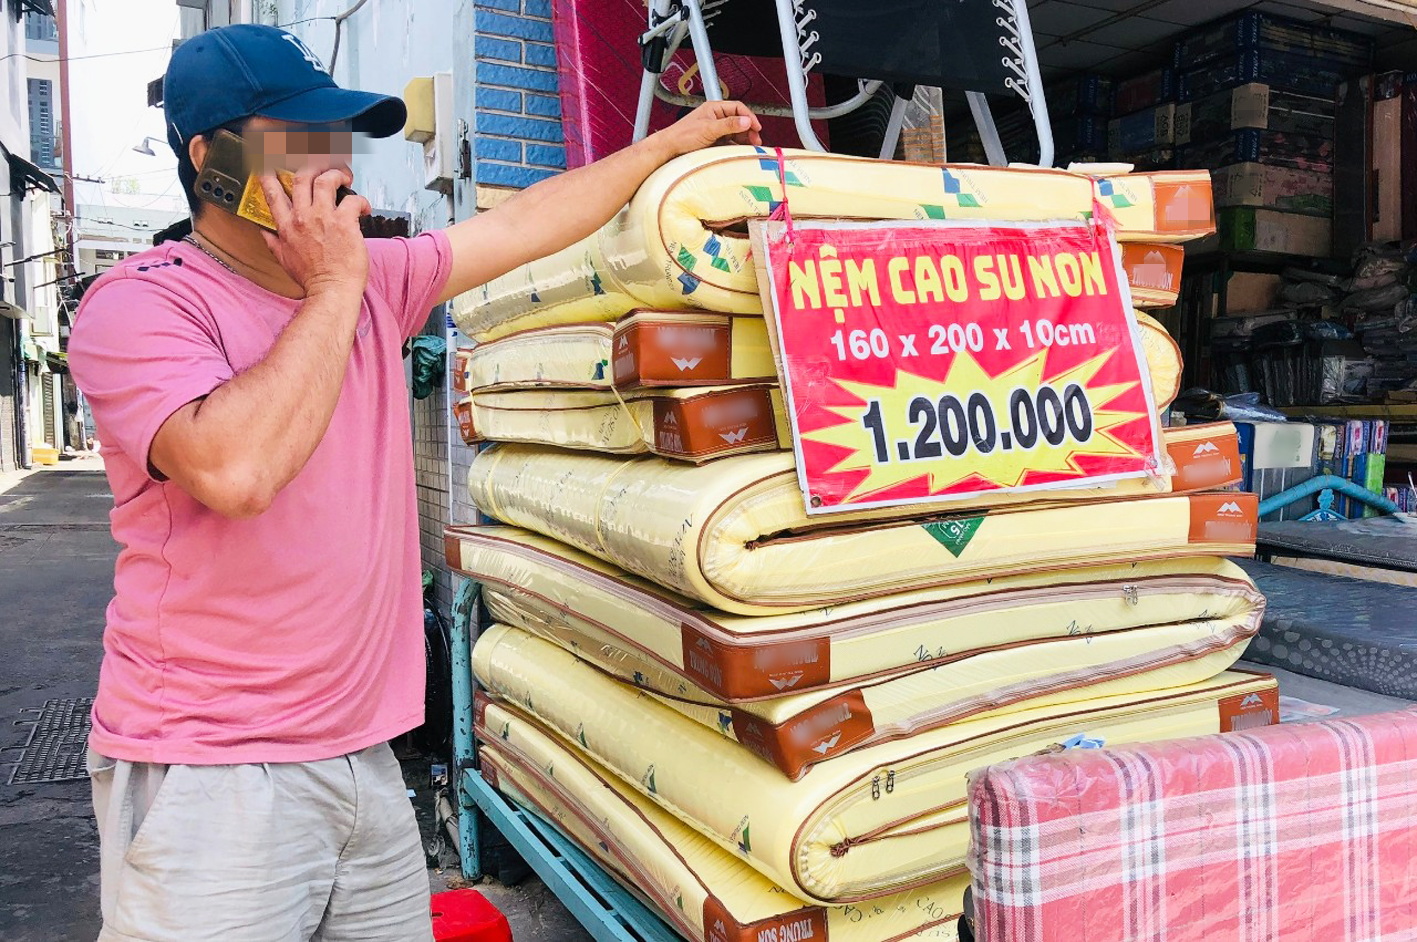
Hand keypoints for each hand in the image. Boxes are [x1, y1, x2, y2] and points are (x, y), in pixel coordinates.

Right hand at [259, 167, 371, 298]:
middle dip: (312, 166)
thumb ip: (273, 242)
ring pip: (326, 180)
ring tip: (344, 178)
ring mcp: (324, 218)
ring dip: (336, 174)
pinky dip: (361, 200)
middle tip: (322, 167)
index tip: (274, 164)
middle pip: (301, 177)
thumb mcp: (283, 259)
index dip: (272, 173)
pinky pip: (353, 200)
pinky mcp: (345, 223)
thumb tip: (264, 232)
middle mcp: (303, 217)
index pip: (272, 192)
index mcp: (286, 226)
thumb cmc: (312, 279)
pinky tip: (364, 208)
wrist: (331, 291)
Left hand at [650, 100, 762, 159]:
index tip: (756, 128)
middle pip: (739, 121)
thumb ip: (728, 125)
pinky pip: (729, 142)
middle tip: (756, 141)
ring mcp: (715, 129)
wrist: (669, 148)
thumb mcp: (708, 129)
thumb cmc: (683, 135)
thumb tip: (746, 121)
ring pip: (735, 132)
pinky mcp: (713, 141)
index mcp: (714, 108)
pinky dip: (736, 146)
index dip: (749, 117)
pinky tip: (739, 151)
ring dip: (744, 139)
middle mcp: (716, 117)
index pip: (738, 108)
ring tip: (750, 147)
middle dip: (748, 130)